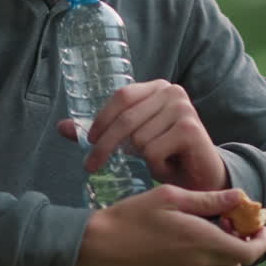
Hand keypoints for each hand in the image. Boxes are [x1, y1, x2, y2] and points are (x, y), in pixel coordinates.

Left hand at [57, 80, 227, 191]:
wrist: (204, 177)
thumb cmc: (167, 155)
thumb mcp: (132, 141)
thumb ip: (101, 132)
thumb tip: (61, 127)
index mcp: (157, 88)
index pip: (121, 97)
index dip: (100, 119)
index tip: (87, 142)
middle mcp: (173, 92)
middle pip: (125, 119)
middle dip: (104, 146)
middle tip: (91, 167)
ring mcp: (183, 109)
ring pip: (138, 139)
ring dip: (140, 159)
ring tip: (156, 161)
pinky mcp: (190, 129)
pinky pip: (152, 152)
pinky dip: (155, 166)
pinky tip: (168, 166)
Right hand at [72, 185, 265, 265]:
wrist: (97, 248)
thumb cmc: (131, 217)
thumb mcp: (171, 197)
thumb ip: (209, 200)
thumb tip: (240, 197)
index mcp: (203, 242)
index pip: (251, 252)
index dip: (260, 239)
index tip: (255, 224)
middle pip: (238, 264)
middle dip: (240, 245)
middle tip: (226, 224)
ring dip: (223, 258)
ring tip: (206, 236)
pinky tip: (188, 250)